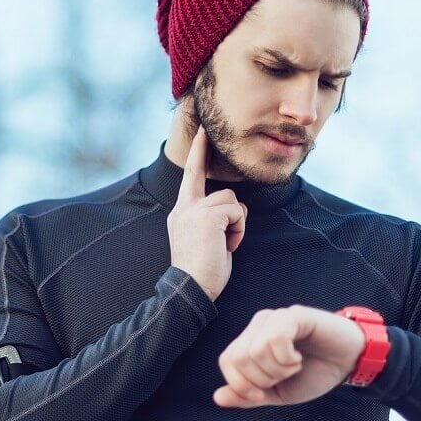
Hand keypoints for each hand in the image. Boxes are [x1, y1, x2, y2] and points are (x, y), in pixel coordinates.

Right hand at [167, 125, 247, 301]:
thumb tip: (231, 211)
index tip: (203, 131)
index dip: (198, 152)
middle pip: (218, 188)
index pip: (191, 175)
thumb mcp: (203, 238)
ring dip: (236, 225)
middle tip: (216, 199)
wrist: (190, 290)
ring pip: (233, 201)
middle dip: (223, 196)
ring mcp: (195, 210)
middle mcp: (185, 206)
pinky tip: (227, 247)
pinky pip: (237, 212)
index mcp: (182, 211)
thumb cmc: (202, 270)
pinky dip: (238, 231)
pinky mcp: (208, 216)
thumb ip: (210, 218)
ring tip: (224, 246)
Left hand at [213, 305, 364, 407]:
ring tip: (295, 366)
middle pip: (239, 357)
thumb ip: (248, 395)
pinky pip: (275, 339)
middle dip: (262, 380)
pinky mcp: (294, 315)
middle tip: (284, 376)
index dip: (240, 385)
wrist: (348, 362)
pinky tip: (299, 357)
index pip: (227, 361)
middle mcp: (260, 324)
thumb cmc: (314, 372)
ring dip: (278, 370)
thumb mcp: (278, 392)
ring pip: (255, 350)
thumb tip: (218, 397)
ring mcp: (276, 317)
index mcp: (252, 340)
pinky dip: (287, 359)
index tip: (262, 395)